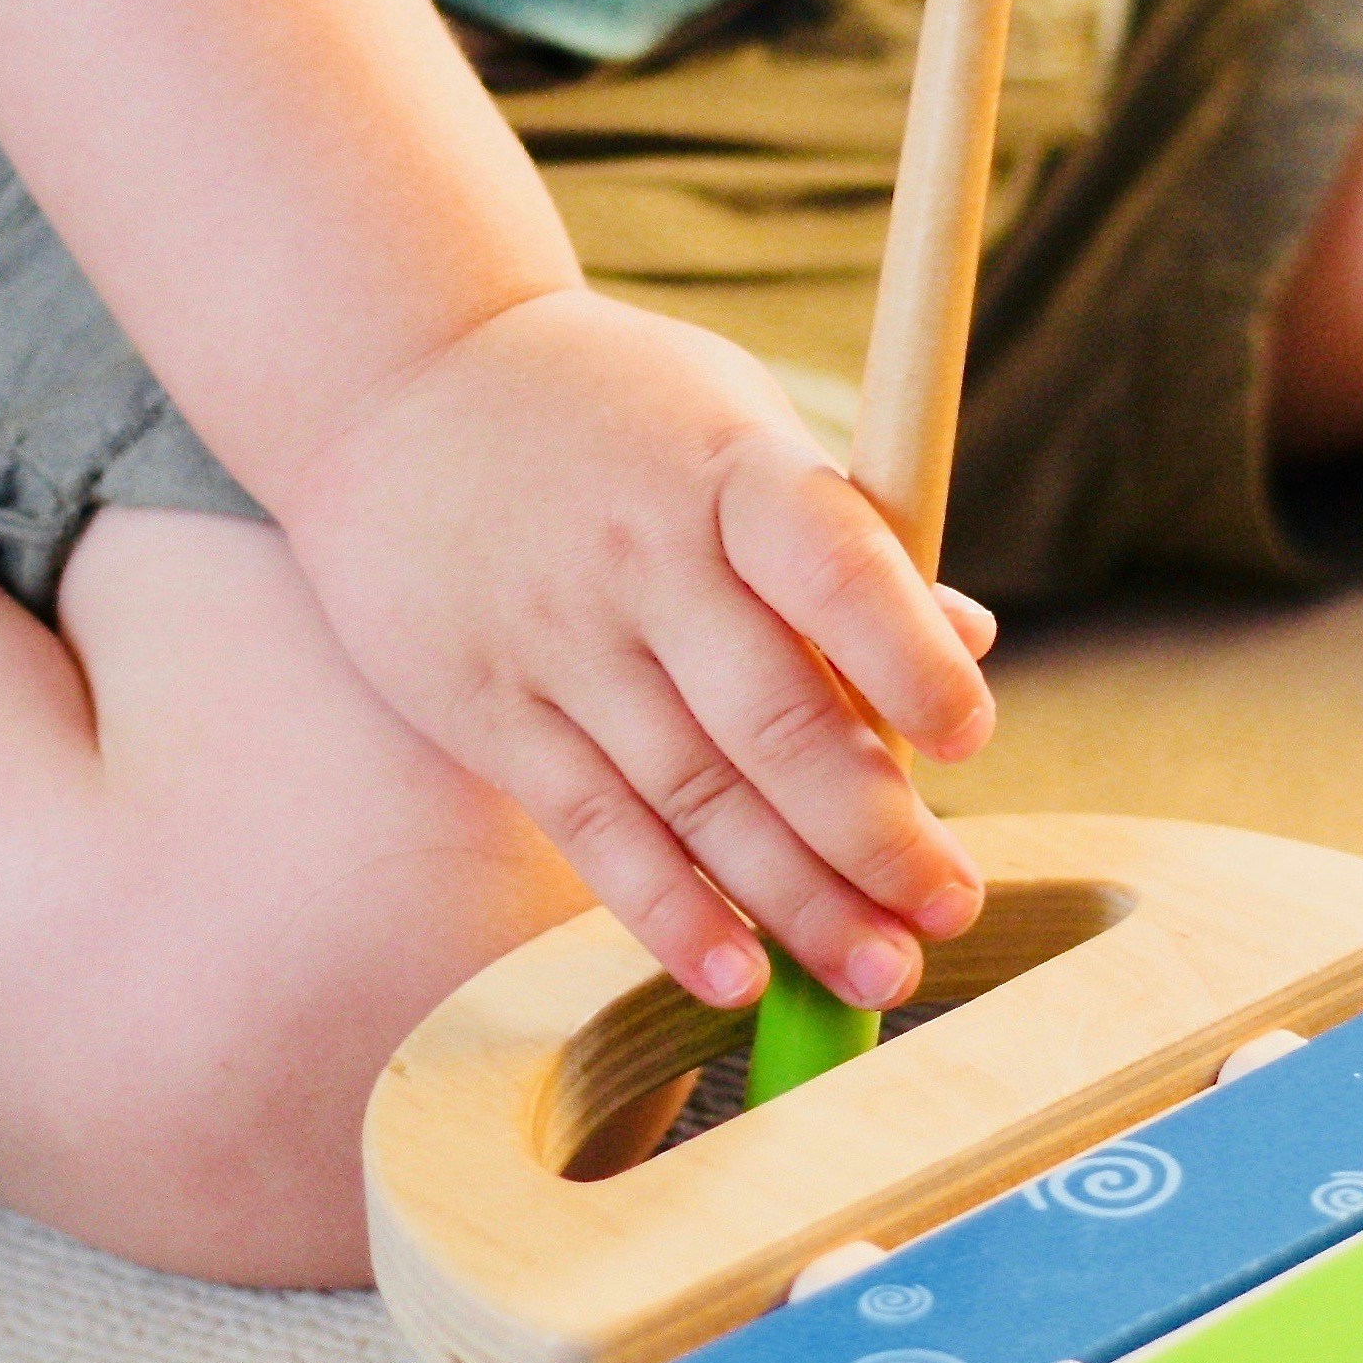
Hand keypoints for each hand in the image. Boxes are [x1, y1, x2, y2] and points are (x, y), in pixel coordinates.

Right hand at [282, 288, 994, 1011]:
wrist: (393, 386)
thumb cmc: (613, 413)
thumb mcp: (735, 426)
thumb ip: (843, 540)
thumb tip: (968, 638)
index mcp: (730, 471)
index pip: (832, 566)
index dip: (906, 658)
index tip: (969, 738)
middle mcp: (643, 557)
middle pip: (772, 717)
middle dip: (873, 832)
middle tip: (951, 909)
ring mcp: (560, 640)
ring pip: (693, 795)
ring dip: (795, 900)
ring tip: (879, 970)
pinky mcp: (492, 711)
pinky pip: (594, 827)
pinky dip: (669, 912)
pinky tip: (738, 977)